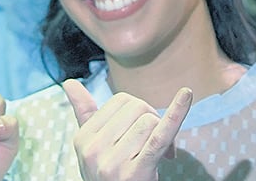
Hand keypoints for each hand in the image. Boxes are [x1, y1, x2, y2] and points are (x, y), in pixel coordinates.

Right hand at [62, 79, 192, 180]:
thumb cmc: (111, 175)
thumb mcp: (93, 148)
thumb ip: (84, 114)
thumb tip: (69, 82)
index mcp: (82, 138)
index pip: (121, 101)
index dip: (139, 111)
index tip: (142, 133)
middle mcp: (93, 150)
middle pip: (137, 108)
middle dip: (153, 120)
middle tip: (155, 146)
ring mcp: (112, 163)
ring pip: (150, 122)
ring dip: (163, 135)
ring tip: (160, 156)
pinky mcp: (135, 173)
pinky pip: (160, 135)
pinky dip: (176, 114)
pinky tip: (186, 95)